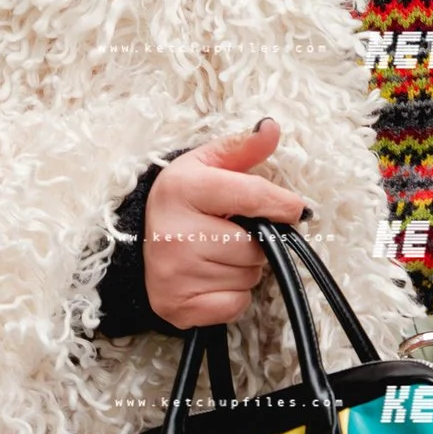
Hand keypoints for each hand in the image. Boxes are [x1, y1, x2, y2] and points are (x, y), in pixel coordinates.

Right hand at [142, 121, 306, 328]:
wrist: (137, 245)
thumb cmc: (183, 202)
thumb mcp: (206, 165)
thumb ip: (243, 148)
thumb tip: (272, 127)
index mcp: (183, 189)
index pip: (252, 196)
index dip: (282, 204)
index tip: (294, 209)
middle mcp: (175, 233)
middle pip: (255, 246)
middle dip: (255, 241)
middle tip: (231, 233)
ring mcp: (175, 274)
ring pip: (248, 277)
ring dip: (244, 269)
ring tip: (217, 254)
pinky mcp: (178, 306)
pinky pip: (236, 304)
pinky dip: (233, 295)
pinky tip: (211, 278)